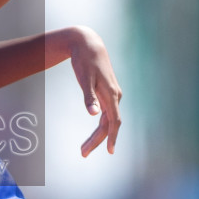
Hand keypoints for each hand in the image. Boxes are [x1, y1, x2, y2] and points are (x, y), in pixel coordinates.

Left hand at [66, 26, 121, 155]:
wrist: (88, 44)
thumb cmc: (84, 60)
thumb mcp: (84, 78)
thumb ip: (89, 97)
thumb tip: (93, 114)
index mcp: (112, 94)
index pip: (114, 121)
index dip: (113, 137)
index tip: (111, 152)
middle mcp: (115, 96)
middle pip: (109, 125)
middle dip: (97, 141)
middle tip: (83, 154)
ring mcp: (112, 95)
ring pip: (107, 121)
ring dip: (97, 136)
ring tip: (84, 149)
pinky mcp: (108, 94)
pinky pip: (106, 115)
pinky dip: (99, 126)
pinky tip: (93, 135)